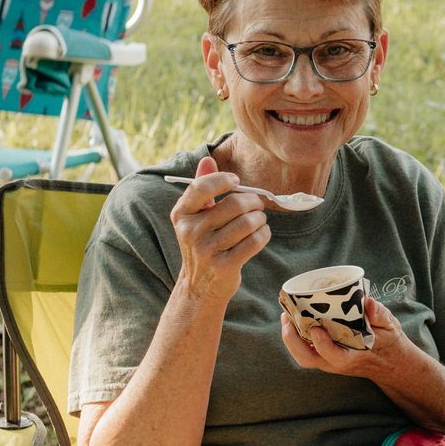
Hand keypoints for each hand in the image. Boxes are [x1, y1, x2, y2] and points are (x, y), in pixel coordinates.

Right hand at [170, 155, 268, 301]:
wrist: (200, 286)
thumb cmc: (203, 243)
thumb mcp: (195, 216)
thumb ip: (202, 187)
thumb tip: (207, 159)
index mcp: (181, 214)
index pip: (201, 187)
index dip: (222, 180)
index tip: (236, 181)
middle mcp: (190, 231)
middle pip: (234, 204)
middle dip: (253, 202)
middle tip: (257, 205)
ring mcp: (207, 250)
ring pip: (248, 222)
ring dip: (260, 219)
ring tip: (259, 220)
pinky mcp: (225, 265)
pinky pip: (255, 241)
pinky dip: (263, 234)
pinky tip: (261, 234)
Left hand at [281, 294, 439, 396]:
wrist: (390, 362)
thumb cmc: (389, 341)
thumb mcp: (391, 326)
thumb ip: (380, 315)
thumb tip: (368, 302)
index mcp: (353, 357)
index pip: (332, 355)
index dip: (321, 344)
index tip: (315, 327)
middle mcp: (337, 363)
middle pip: (307, 359)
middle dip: (292, 340)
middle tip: (287, 318)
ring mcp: (329, 361)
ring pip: (302, 356)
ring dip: (290, 339)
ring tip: (285, 317)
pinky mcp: (325, 356)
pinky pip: (305, 350)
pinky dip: (295, 337)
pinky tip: (293, 319)